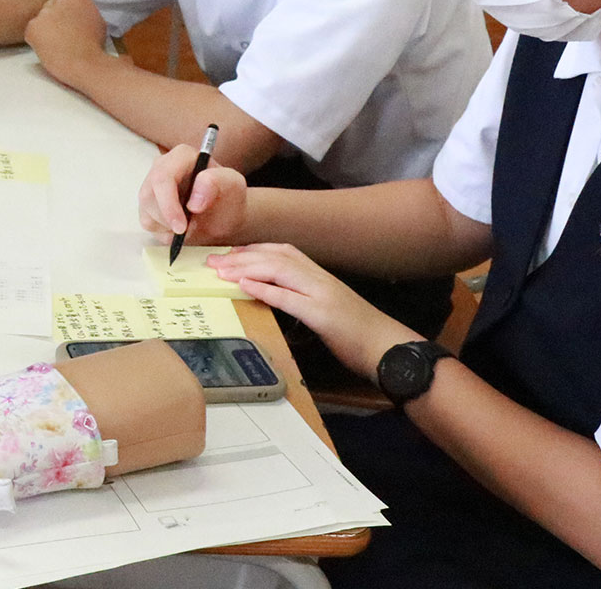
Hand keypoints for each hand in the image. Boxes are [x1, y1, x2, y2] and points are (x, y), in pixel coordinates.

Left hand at [23, 0, 110, 86]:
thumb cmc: (93, 45)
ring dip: (45, 29)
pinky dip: (37, 40)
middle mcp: (57, 2)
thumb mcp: (96, 18)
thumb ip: (84, 1)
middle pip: (49, 5)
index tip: (63, 4)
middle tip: (64, 33)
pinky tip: (50, 48)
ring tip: (59, 44)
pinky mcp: (32, 28)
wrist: (86, 65)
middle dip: (53, 16)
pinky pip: (31, 31)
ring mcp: (43, 14)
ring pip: (40, 19)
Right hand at [140, 143, 248, 245]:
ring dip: (168, 227)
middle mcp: (162, 167)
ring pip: (146, 211)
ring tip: (191, 225)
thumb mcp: (233, 185)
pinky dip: (165, 232)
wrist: (225, 213)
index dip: (168, 204)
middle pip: (149, 196)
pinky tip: (181, 227)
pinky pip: (148, 223)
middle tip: (186, 232)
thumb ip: (217, 183)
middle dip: (168, 220)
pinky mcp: (147, 204)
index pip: (162, 178)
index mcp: (181, 156)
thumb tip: (194, 201)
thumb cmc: (228, 196)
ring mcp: (151, 185)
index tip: (181, 227)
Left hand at [206, 243, 417, 379]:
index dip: (252, 250)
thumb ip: (302, 299)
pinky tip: (245, 287)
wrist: (388, 348)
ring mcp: (322, 294)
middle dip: (240, 257)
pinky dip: (265, 290)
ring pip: (279, 270)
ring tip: (220, 271)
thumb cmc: (358, 334)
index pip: (282, 252)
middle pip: (275, 256)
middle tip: (211, 261)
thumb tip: (273, 296)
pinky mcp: (324, 315)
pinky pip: (289, 298)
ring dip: (246, 268)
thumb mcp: (326, 310)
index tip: (228, 254)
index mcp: (319, 277)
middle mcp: (319, 279)